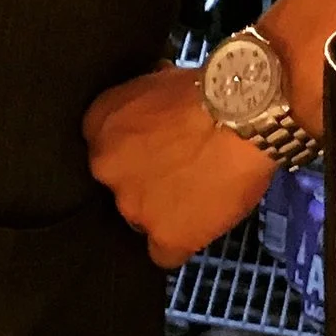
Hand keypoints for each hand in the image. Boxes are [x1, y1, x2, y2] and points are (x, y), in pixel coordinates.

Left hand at [83, 63, 275, 268]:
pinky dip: (178, 244)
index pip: (104, 150)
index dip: (133, 153)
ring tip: (197, 197)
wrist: (237, 117)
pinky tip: (195, 231)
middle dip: (144, 181)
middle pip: (120, 186)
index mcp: (98, 124)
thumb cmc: (204, 89)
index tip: (155, 151)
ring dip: (163, 211)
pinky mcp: (164, 235)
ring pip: (141, 218)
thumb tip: (155, 107)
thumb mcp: (158, 81)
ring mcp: (132, 204)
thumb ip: (143, 106)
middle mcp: (104, 167)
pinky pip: (162, 255)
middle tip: (178, 173)